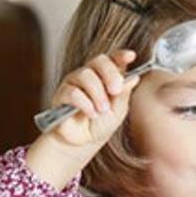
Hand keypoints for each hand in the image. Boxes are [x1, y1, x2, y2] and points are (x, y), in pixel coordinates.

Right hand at [26, 50, 139, 188]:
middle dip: (110, 74)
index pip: (113, 59)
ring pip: (85, 75)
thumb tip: (134, 77)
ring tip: (102, 110)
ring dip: (97, 93)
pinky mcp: (61, 94)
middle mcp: (90, 74)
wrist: (83, 141)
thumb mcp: (118, 110)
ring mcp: (74, 82)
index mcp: (106, 75)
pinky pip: (73, 92)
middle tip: (116, 90)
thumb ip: (124, 93)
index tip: (131, 56)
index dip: (121, 55)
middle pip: (99, 61)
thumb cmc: (102, 123)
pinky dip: (85, 103)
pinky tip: (91, 113)